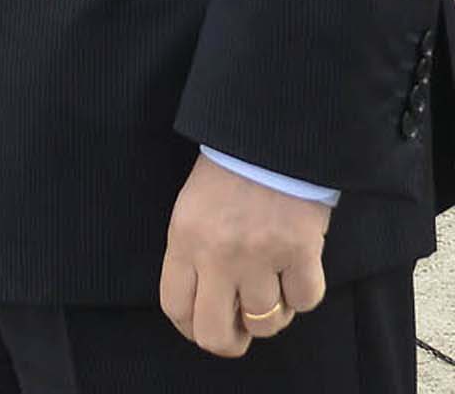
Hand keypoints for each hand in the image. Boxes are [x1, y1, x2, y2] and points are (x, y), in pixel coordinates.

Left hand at [160, 155, 330, 356]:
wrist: (266, 140)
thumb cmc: (224, 176)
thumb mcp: (189, 213)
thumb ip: (192, 257)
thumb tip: (206, 306)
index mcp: (183, 242)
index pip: (176, 308)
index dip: (191, 328)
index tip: (203, 328)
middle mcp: (218, 256)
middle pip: (216, 333)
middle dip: (229, 341)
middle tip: (240, 329)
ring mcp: (261, 257)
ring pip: (265, 323)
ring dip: (271, 313)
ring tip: (271, 287)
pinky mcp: (301, 253)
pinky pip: (305, 302)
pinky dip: (303, 295)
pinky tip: (296, 272)